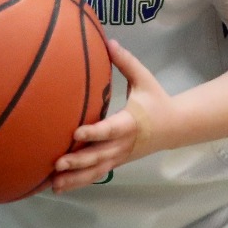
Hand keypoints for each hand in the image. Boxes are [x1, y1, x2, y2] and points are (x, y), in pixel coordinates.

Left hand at [52, 40, 169, 191]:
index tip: (76, 133)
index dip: (94, 132)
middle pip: (100, 155)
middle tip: (57, 162)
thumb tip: (108, 40)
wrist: (174, 127)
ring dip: (75, 178)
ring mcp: (120, 156)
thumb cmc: (156, 100)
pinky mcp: (116, 163)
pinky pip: (97, 174)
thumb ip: (126, 61)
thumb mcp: (145, 79)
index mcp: (130, 122)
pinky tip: (59, 188)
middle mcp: (123, 144)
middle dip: (79, 161)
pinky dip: (79, 182)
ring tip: (53, 184)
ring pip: (96, 171)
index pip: (111, 129)